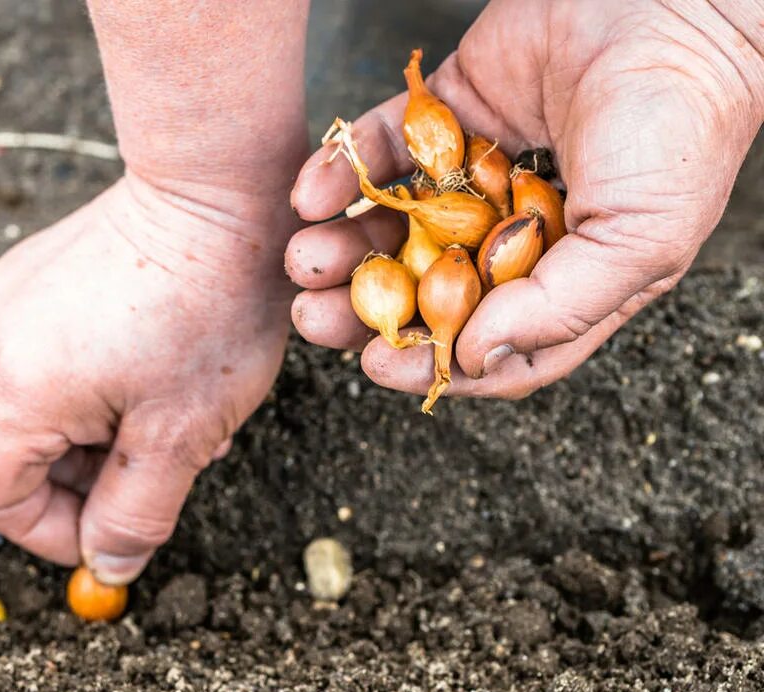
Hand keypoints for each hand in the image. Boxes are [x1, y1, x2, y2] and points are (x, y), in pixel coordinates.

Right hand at [0, 176, 293, 583]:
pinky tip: (145, 369)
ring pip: (19, 406)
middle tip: (141, 473)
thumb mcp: (182, 433)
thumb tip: (104, 566)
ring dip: (80, 436)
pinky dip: (79, 387)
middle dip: (67, 484)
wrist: (215, 188)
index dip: (41, 531)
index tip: (108, 528)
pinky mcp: (30, 274)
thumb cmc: (208, 309)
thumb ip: (134, 514)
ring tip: (158, 418)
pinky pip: (36, 357)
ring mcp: (6, 300)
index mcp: (15, 389)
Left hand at [288, 0, 763, 399]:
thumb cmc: (679, 126)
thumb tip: (471, 362)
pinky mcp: (447, 112)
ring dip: (342, 246)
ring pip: (392, 226)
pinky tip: (312, 192)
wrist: (678, 2)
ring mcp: (475, 172)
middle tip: (313, 317)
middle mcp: (511, 233)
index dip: (427, 362)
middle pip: (421, 291)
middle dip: (362, 310)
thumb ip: (558, 309)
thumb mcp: (639, 239)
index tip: (373, 363)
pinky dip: (341, 168)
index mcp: (563, 277)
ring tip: (304, 256)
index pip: (484, 342)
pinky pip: (381, 148)